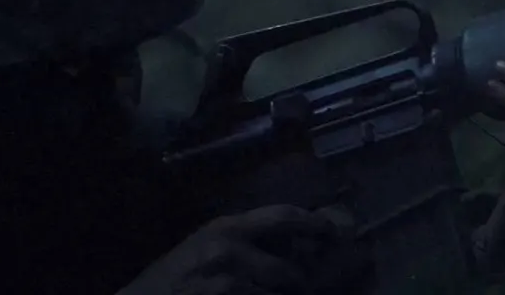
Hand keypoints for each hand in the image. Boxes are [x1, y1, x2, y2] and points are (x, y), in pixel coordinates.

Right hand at [118, 204, 365, 294]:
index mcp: (226, 228)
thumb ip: (243, 244)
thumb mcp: (204, 249)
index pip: (284, 217)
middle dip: (297, 288)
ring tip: (260, 294)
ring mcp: (226, 282)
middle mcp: (229, 249)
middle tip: (295, 290)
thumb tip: (289, 249)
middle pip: (290, 271)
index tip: (333, 234)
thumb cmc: (171, 279)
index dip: (315, 225)